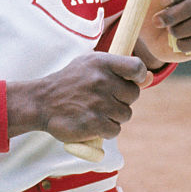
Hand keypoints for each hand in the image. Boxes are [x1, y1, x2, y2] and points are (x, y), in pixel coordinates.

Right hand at [7, 52, 149, 144]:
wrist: (42, 101)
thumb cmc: (70, 81)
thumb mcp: (90, 65)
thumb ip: (119, 70)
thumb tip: (148, 78)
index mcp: (102, 62)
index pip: (137, 67)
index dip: (138, 76)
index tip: (129, 81)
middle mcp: (102, 80)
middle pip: (133, 94)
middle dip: (122, 99)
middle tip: (104, 98)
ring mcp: (98, 102)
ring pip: (126, 114)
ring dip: (114, 116)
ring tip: (96, 110)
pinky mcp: (94, 123)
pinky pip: (115, 130)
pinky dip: (106, 129)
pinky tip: (93, 122)